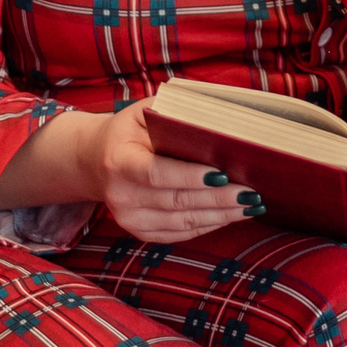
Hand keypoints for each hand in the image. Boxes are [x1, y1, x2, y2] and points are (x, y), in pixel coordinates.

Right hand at [84, 102, 257, 242]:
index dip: (190, 177)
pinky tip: (233, 214)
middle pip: (177, 201)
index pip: (157, 174)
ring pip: (184, 222)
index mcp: (119, 162)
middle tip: (251, 192)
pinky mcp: (141, 232)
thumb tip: (220, 123)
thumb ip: (175, 115)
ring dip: (221, 215)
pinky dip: (210, 225)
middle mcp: (121, 196)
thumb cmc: (130, 130)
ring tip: (251, 204)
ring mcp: (129, 219)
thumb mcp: (144, 113)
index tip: (224, 174)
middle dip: (219, 198)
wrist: (95, 159)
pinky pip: (181, 233)